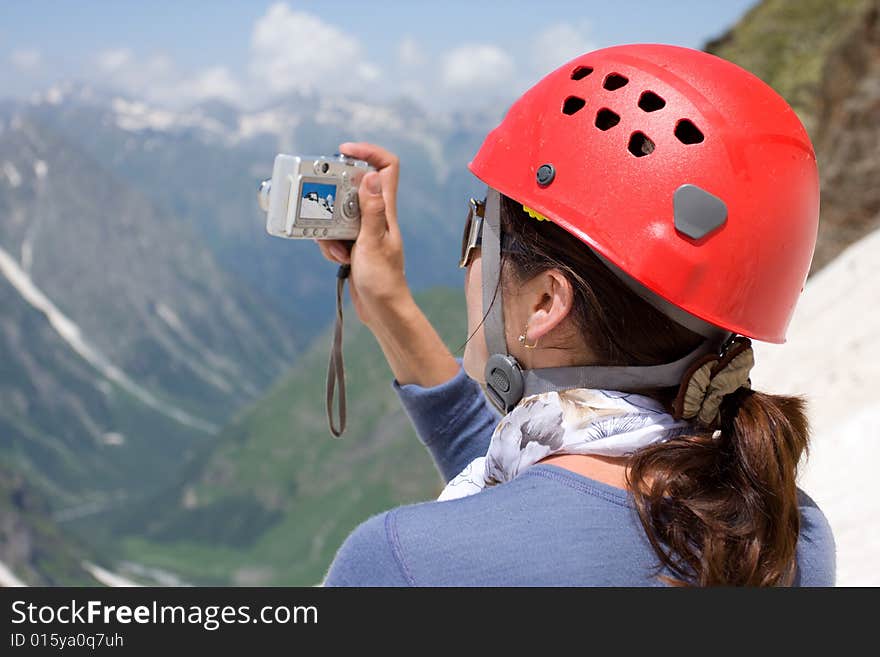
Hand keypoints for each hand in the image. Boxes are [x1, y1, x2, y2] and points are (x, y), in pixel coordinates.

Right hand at [315, 142, 410, 328]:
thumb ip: (371, 210)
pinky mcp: (353, 245)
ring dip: (329, 227)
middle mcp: (376, 215)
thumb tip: (371, 175)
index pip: (386, 167)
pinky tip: (339, 259)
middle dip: (333, 195)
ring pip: (337, 212)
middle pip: (351, 187)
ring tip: (338, 249)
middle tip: (322, 204)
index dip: (369, 152)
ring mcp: (363, 230)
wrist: (383, 310)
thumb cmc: (384, 280)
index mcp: (386, 209)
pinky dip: (330, 245)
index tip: (344, 150)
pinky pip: (334, 234)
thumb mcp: (373, 242)